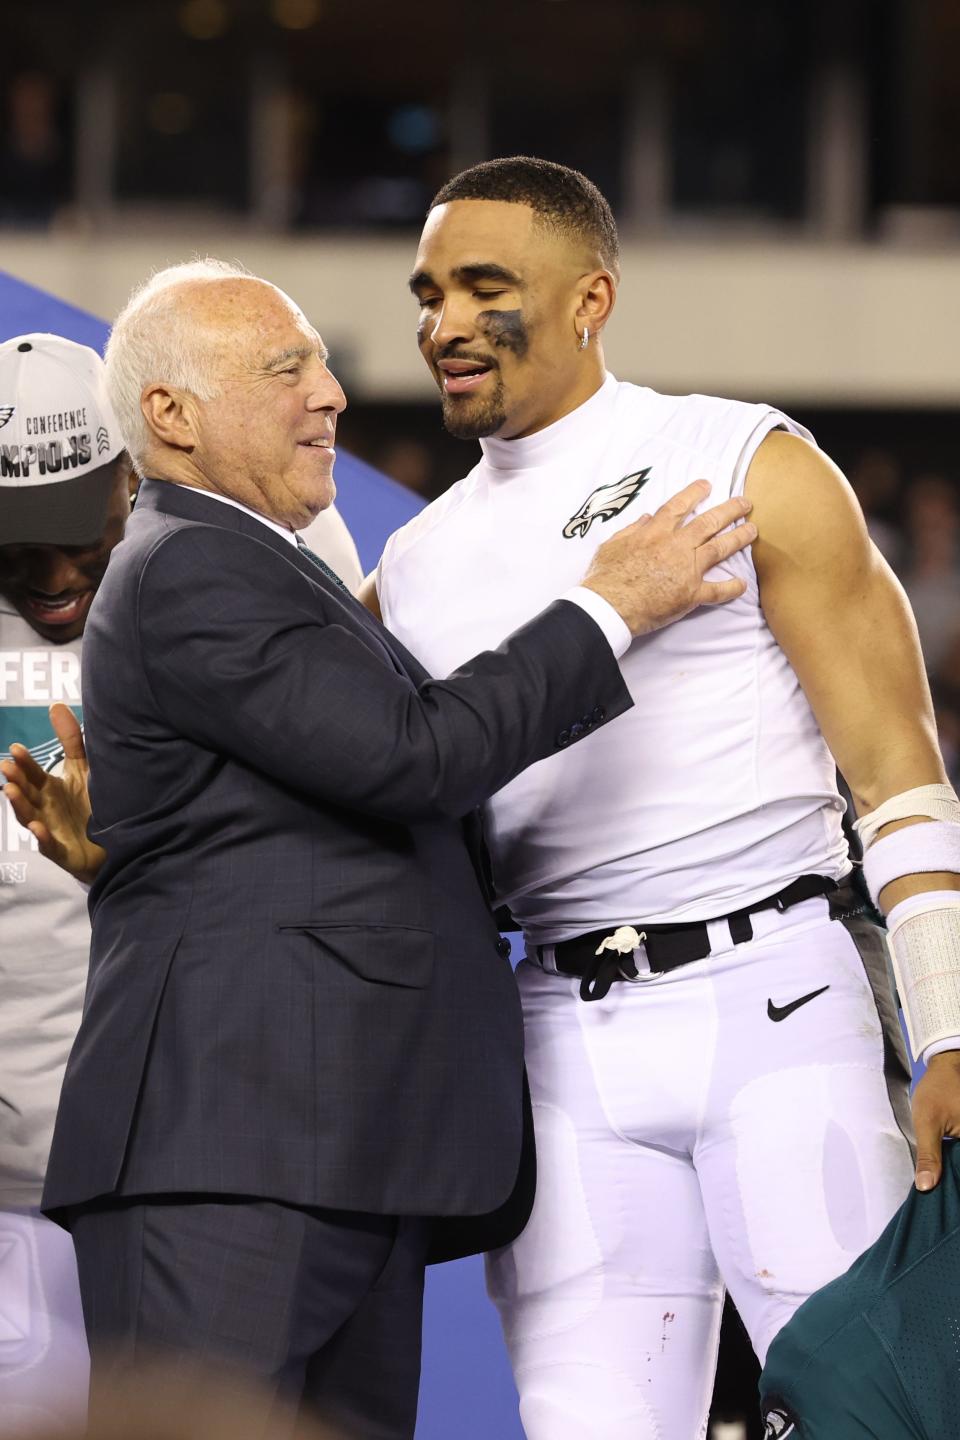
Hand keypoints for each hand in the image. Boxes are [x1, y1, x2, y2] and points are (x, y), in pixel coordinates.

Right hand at [0, 702, 104, 883]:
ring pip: (30, 817)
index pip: (33, 773)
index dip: (25, 762)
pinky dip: (43, 838)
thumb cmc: (92, 802)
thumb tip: (55, 704)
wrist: (115, 838)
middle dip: (15, 780)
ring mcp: (51, 830)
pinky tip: (38, 828)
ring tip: (11, 791)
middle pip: (26, 793)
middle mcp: (45, 808)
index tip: (16, 748)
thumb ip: (71, 740)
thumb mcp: (83, 768)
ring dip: (19, 805)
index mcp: (48, 788)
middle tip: (6, 767)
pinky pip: (50, 846)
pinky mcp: (62, 851)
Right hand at [581, 479, 755, 636]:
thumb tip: (645, 518)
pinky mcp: (690, 594)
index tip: (707, 485)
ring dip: (738, 538)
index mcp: (654, 532)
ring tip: (752, 530)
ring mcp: (686, 569)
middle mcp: (675, 546)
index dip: (695, 493)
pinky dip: (731, 588)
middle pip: (708, 522)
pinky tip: (743, 584)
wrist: (608, 606)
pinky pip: (717, 590)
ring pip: (719, 548)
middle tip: (745, 503)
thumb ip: (631, 530)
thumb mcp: (611, 545)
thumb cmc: (604, 578)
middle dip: (729, 510)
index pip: (679, 506)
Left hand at [910, 1049, 959, 1189]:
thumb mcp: (927, 1123)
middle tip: (940, 1192)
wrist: (946, 1066)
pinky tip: (949, 1168)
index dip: (956, 1186)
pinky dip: (957, 1160)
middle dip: (956, 1181)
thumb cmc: (936, 1091)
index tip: (948, 1198)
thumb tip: (926, 1187)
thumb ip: (929, 1156)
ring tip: (944, 1184)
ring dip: (955, 1171)